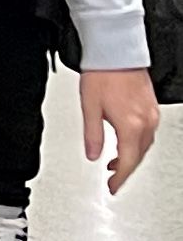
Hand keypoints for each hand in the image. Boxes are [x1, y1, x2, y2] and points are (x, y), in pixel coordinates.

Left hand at [81, 66, 160, 190]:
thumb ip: (92, 135)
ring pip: (145, 145)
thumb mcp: (89, 108)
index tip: (112, 187)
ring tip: (114, 162)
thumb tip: (93, 155)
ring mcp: (151, 114)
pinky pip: (147, 133)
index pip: (128, 161)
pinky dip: (136, 143)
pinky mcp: (151, 107)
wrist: (116, 52)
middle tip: (113, 179)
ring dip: (131, 156)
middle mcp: (146, 122)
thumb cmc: (102, 75)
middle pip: (138, 155)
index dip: (120, 178)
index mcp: (131, 125)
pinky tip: (124, 142)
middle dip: (125, 170)